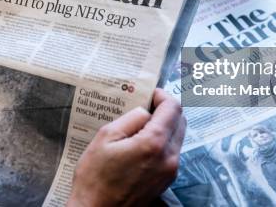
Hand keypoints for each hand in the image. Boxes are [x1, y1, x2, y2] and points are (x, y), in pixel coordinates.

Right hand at [67, 89, 185, 206]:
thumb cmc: (95, 178)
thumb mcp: (106, 137)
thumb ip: (130, 119)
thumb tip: (145, 111)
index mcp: (153, 144)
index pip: (173, 108)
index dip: (162, 95)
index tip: (148, 94)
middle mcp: (169, 157)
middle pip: (180, 120)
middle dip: (165, 109)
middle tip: (145, 106)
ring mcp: (171, 171)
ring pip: (178, 136)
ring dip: (165, 125)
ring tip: (141, 126)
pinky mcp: (167, 180)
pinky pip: (172, 151)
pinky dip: (163, 141)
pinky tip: (142, 143)